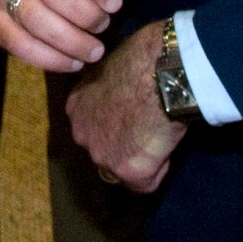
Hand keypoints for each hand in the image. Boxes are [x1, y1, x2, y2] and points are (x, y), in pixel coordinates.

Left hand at [65, 21, 186, 191]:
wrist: (164, 72)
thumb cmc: (145, 58)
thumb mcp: (112, 68)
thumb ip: (108, 90)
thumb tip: (121, 94)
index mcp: (76, 106)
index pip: (92, 127)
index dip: (116, 125)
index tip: (134, 115)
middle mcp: (81, 134)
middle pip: (104, 151)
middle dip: (125, 145)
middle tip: (149, 127)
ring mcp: (102, 155)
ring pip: (124, 169)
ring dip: (142, 158)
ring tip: (160, 133)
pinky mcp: (129, 171)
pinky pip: (146, 183)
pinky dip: (160, 168)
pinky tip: (167, 143)